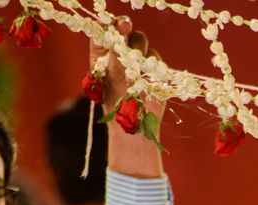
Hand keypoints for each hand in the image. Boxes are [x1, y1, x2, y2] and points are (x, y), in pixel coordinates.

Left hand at [96, 16, 165, 175]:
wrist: (135, 128)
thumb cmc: (116, 106)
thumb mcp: (111, 77)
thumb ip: (115, 54)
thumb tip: (121, 32)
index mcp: (102, 54)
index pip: (105, 29)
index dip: (110, 23)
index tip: (118, 23)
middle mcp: (119, 53)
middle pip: (125, 30)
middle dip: (126, 30)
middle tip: (126, 27)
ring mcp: (137, 60)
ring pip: (141, 41)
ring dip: (139, 49)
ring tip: (135, 67)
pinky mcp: (153, 70)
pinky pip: (155, 58)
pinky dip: (152, 65)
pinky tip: (147, 78)